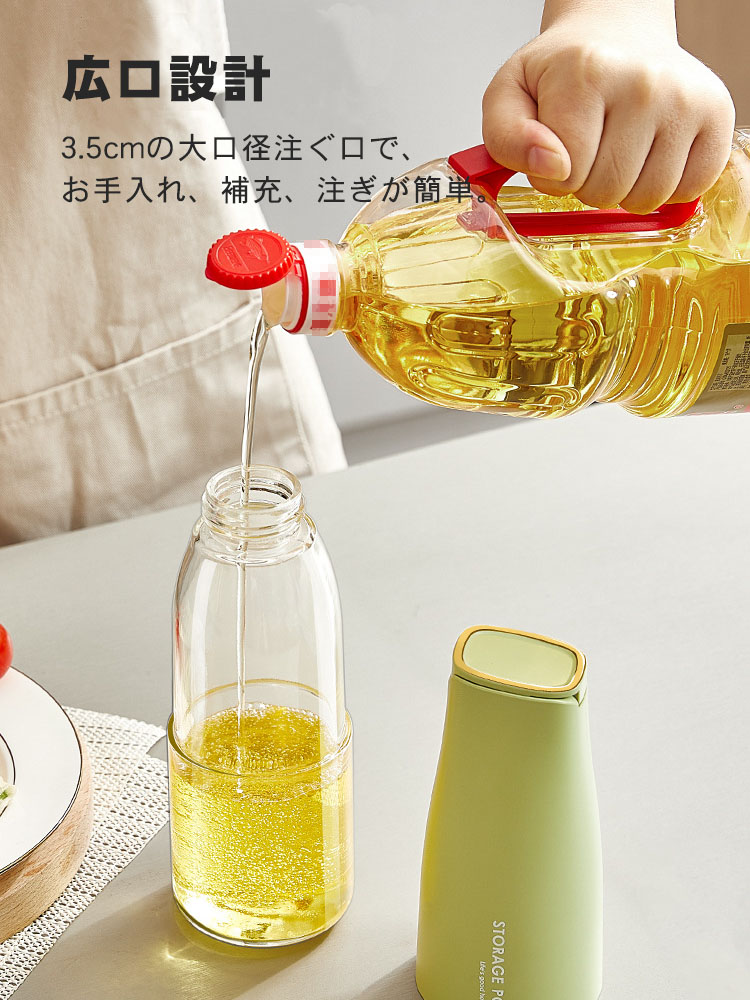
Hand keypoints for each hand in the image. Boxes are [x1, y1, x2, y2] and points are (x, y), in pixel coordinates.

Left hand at [481, 1, 734, 212]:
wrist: (617, 36)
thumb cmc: (562, 73)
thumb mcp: (509, 96)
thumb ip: (506, 138)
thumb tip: (550, 166)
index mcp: (587, 72)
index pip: (566, 176)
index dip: (554, 176)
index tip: (557, 148)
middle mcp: (644, 82)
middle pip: (606, 192)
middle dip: (588, 184)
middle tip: (590, 147)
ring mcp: (687, 99)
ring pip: (646, 199)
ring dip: (625, 190)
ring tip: (618, 149)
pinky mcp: (718, 117)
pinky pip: (687, 192)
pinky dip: (664, 188)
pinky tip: (650, 155)